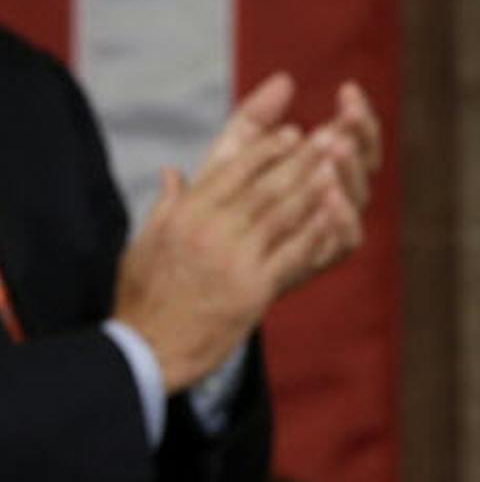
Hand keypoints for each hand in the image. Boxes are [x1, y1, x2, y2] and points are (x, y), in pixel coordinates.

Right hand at [114, 122, 340, 392]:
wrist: (147, 348)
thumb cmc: (142, 297)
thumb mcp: (143, 243)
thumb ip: (165, 205)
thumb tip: (171, 172)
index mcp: (184, 216)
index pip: (233, 171)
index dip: (266, 150)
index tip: (291, 134)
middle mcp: (210, 231)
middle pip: (265, 187)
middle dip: (301, 160)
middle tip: (329, 138)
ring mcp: (234, 260)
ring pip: (284, 215)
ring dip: (316, 189)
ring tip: (339, 168)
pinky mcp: (253, 289)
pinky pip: (293, 253)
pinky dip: (317, 233)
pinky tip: (335, 217)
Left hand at [198, 75, 380, 293]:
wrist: (201, 264)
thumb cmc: (220, 203)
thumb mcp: (232, 156)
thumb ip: (254, 120)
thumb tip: (282, 78)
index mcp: (320, 169)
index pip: (350, 135)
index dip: (354, 114)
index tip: (348, 90)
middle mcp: (334, 197)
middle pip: (362, 163)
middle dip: (359, 137)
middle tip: (349, 116)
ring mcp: (331, 228)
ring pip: (357, 198)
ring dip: (350, 172)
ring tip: (338, 149)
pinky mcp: (322, 258)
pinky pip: (345, 239)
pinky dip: (342, 218)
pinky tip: (332, 197)